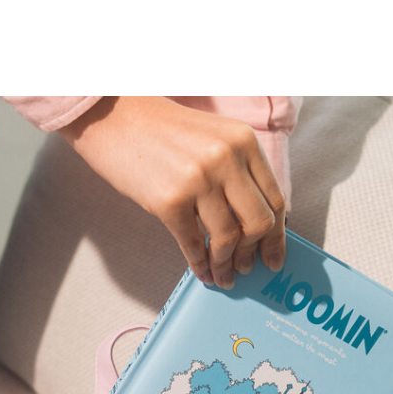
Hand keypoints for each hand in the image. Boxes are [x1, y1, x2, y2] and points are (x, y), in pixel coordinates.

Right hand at [59, 96, 286, 287]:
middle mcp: (226, 159)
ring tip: (223, 276)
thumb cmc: (162, 132)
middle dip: (253, 254)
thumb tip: (253, 223)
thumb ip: (237, 173)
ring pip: (228, 239)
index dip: (277, 236)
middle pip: (258, 223)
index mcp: (244, 142)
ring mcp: (198, 180)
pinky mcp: (170, 201)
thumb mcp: (214, 140)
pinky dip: (200, 264)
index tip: (274, 257)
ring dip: (226, 265)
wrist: (115, 117)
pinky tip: (201, 271)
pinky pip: (193, 244)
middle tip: (247, 268)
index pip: (275, 200)